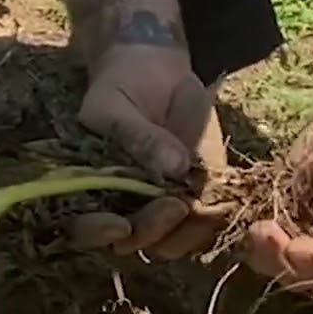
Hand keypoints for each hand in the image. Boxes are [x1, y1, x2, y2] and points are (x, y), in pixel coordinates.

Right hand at [66, 44, 224, 259]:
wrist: (156, 70)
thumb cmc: (120, 88)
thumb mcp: (116, 106)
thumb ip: (138, 137)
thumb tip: (174, 167)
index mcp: (89, 193)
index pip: (87, 230)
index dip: (100, 234)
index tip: (122, 225)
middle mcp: (123, 210)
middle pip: (134, 242)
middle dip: (153, 230)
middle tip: (173, 205)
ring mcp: (161, 210)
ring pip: (172, 243)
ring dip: (188, 231)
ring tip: (201, 203)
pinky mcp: (198, 199)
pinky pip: (206, 223)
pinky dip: (216, 217)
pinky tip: (224, 200)